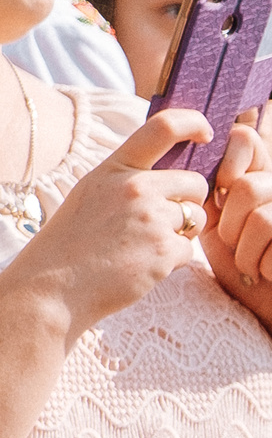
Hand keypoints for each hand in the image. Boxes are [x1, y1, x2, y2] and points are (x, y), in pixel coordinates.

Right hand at [20, 107, 212, 336]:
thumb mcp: (89, 196)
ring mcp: (151, 219)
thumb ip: (125, 182)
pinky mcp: (164, 250)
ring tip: (140, 247)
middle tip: (157, 222)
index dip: (194, 123)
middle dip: (186, 201)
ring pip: (195, 218)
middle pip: (194, 182)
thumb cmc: (67, 246)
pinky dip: (170, 260)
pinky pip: (189, 249)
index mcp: (113, 170)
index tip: (206, 133)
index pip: (163, 127)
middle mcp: (135, 188)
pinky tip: (139, 265)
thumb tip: (169, 180)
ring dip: (179, 233)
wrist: (51, 288)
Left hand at [202, 120, 271, 322]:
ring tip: (245, 260)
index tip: (219, 186)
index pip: (245, 139)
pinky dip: (260, 264)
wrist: (263, 299)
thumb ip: (205, 188)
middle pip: (247, 186)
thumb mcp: (216, 218)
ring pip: (262, 218)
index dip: (229, 157)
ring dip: (244, 248)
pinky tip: (262, 272)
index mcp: (257, 176)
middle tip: (231, 240)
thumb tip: (174, 155)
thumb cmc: (234, 259)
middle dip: (230, 222)